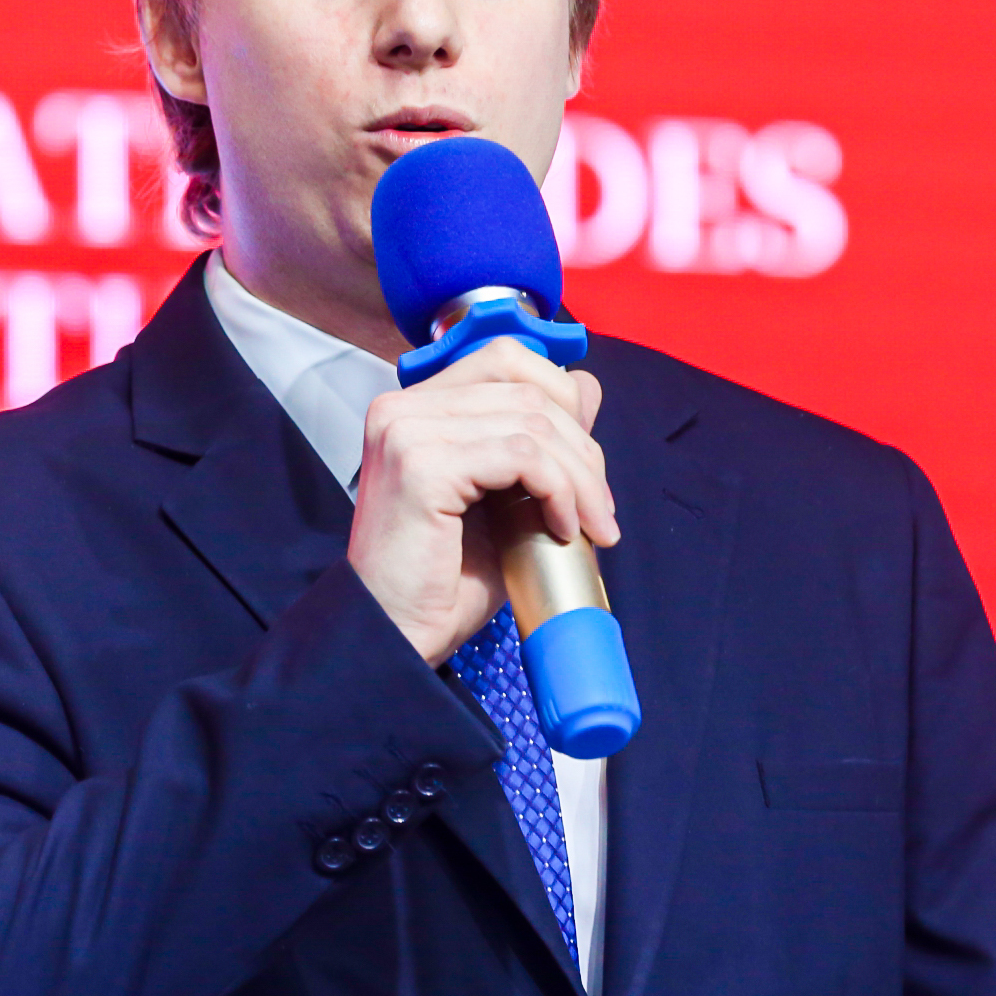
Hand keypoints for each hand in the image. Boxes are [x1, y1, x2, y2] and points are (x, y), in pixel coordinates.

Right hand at [348, 338, 618, 667]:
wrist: (395, 637)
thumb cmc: (443, 581)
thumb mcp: (502, 498)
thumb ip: (532, 442)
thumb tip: (586, 388)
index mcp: (414, 408)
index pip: (505, 359)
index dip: (561, 398)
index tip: (585, 466)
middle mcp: (401, 408)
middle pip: (527, 386)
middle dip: (582, 446)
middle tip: (599, 508)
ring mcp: (407, 431)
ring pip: (533, 422)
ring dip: (579, 476)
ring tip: (590, 526)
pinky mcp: (422, 464)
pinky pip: (522, 455)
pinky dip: (559, 489)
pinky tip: (562, 528)